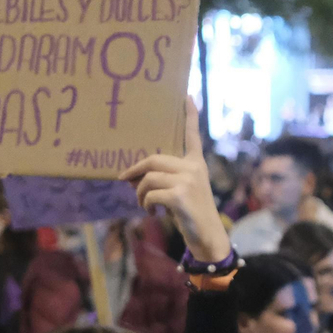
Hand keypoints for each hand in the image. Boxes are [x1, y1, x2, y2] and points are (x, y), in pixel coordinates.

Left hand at [120, 99, 230, 262]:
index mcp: (196, 164)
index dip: (190, 115)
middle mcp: (194, 169)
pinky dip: (145, 204)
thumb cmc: (192, 215)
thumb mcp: (182, 192)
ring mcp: (188, 181)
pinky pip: (150, 195)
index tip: (187, 96)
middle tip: (124, 181)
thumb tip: (131, 177)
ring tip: (144, 205)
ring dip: (139, 194)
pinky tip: (152, 212)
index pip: (192, 136)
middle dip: (135, 170)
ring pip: (148, 179)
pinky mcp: (179, 196)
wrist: (207, 237)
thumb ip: (164, 180)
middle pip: (153, 160)